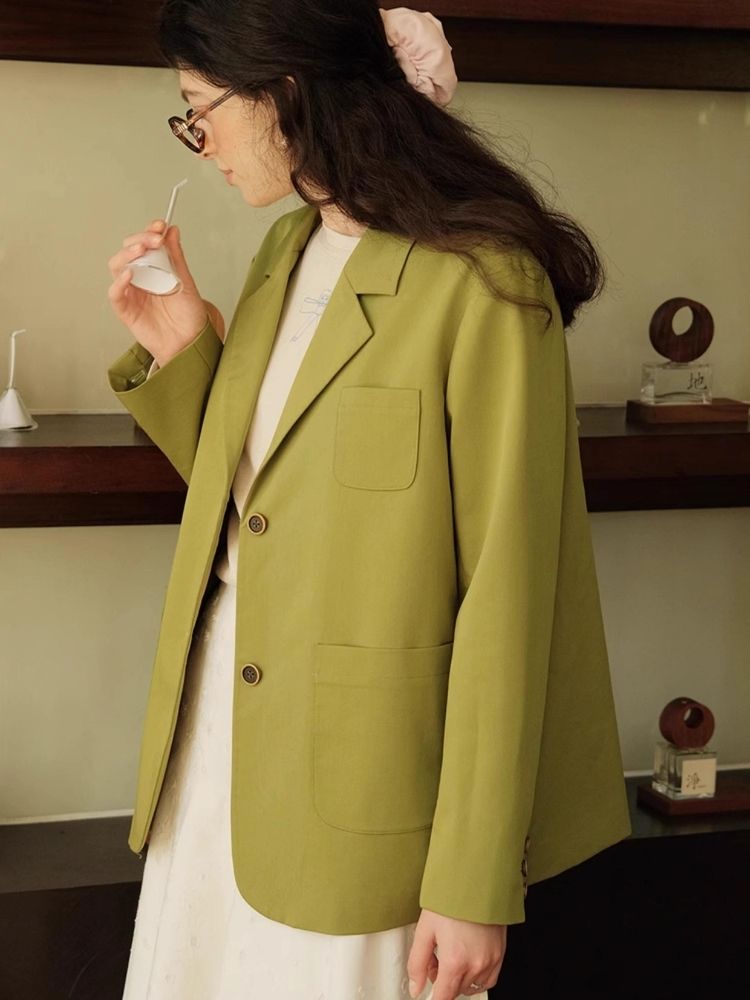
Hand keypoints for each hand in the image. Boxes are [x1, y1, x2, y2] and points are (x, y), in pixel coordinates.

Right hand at [107, 219, 212, 366]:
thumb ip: (176, 257)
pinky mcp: (126, 310)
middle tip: (153, 239)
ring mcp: (131, 293)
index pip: (145, 244)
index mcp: (154, 269)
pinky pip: (115, 294)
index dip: (149, 232)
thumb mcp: (185, 282)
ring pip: (117, 267)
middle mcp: (140, 278)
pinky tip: (130, 275)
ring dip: (127, 255)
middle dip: (139, 240)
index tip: (160, 225)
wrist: (189, 343)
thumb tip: (172, 231)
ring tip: (141, 250)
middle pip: (128, 251)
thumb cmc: (188, 316)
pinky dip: (119, 283)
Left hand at [407, 909, 506, 998]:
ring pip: (470, 985)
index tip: (429, 993)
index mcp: (455, 961)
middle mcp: (475, 964)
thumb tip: (415, 988)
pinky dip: (475, 977)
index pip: (443, 997)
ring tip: (451, 952)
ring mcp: (490, 960)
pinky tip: (467, 959)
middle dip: (442, 979)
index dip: (433, 998)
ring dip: (458, 978)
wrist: (477, 880)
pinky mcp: (500, 954)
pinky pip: (487, 980)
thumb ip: (417, 963)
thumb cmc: (452, 899)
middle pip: (454, 990)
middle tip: (435, 956)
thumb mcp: (425, 929)